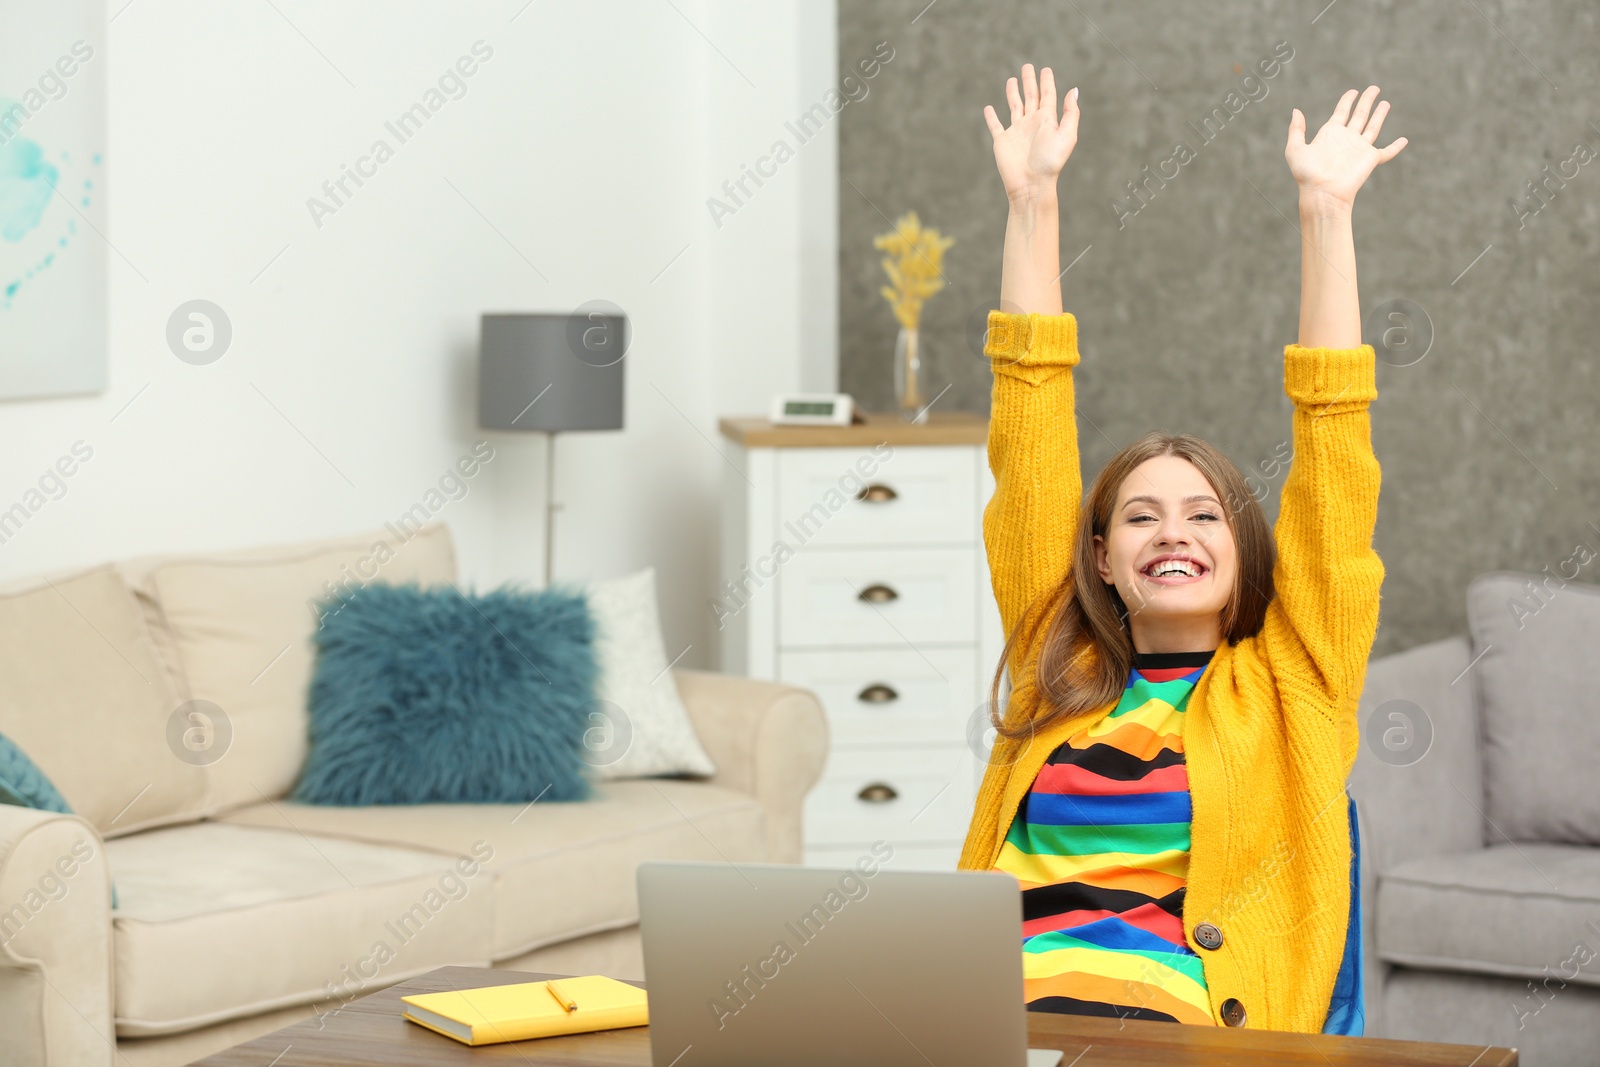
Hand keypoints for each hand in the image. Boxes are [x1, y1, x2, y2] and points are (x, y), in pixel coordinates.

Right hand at [983, 64, 1078, 205]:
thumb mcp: (1067, 135)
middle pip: (1030, 97)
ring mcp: (1016, 131)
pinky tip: (988, 108)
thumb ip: (1071, 113)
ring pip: (1014, 106)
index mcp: (1047, 120)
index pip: (1048, 96)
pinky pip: (995, 125)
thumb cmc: (1050, 162)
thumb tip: (1074, 90)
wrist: (1031, 184)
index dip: (1046, 82)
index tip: (1045, 69)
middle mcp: (1032, 123)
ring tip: (1012, 80)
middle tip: (1027, 66)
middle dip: (1029, 81)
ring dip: (1013, 93)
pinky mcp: (1002, 141)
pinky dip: (991, 117)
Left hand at [1285, 86, 1406, 213]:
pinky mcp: (1371, 159)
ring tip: (1385, 102)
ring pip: (1373, 127)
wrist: (1322, 192)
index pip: (1341, 112)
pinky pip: (1387, 152)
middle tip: (1374, 88)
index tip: (1353, 91)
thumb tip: (1296, 110)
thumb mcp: (1294, 149)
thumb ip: (1296, 129)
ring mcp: (1359, 148)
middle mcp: (1346, 139)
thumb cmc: (1308, 174)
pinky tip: (1404, 140)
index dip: (1347, 100)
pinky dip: (1396, 147)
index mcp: (1330, 134)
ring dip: (1379, 114)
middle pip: (1359, 115)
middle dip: (1367, 101)